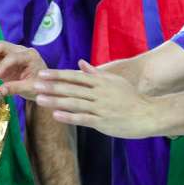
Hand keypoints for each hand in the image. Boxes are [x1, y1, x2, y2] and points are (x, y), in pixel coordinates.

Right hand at [0, 41, 46, 99]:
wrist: (43, 86)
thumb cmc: (40, 86)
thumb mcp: (30, 88)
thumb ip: (15, 88)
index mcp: (31, 56)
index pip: (14, 57)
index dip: (3, 65)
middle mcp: (22, 51)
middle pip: (2, 46)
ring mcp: (14, 54)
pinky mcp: (8, 59)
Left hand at [34, 60, 157, 138]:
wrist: (147, 114)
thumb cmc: (131, 98)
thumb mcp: (115, 81)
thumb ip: (97, 73)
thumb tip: (81, 62)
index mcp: (102, 82)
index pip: (76, 76)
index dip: (58, 75)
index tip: (43, 73)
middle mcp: (100, 93)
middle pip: (72, 88)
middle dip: (52, 86)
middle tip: (35, 84)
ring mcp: (101, 108)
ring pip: (75, 102)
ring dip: (56, 100)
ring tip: (39, 99)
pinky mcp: (103, 122)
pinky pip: (83, 118)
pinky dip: (69, 116)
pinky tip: (56, 115)